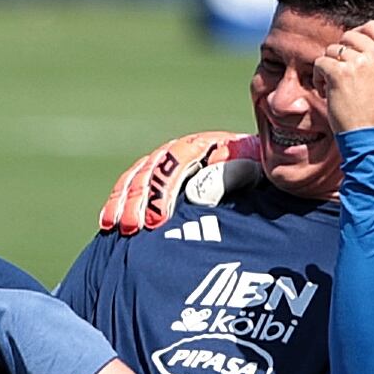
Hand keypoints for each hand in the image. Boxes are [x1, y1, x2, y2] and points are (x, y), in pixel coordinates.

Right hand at [99, 130, 251, 234]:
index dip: (164, 191)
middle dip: (140, 200)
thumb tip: (195, 195)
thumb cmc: (262, 178)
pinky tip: (109, 223)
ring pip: (138, 177)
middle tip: (133, 228)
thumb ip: (230, 176)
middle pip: (152, 170)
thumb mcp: (254, 173)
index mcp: (206, 145)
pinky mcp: (161, 178)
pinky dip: (119, 203)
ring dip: (124, 202)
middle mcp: (183, 150)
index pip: (177, 161)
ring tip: (115, 227)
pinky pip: (133, 186)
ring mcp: (170, 163)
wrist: (265, 177)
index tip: (158, 220)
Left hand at [317, 21, 373, 134]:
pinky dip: (318, 77)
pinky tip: (326, 92)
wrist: (372, 138)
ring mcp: (360, 62)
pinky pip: (321, 62)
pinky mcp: (340, 72)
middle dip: (341, 52)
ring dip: (329, 66)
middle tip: (340, 72)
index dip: (359, 34)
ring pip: (332, 49)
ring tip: (333, 86)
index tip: (351, 48)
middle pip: (350, 36)